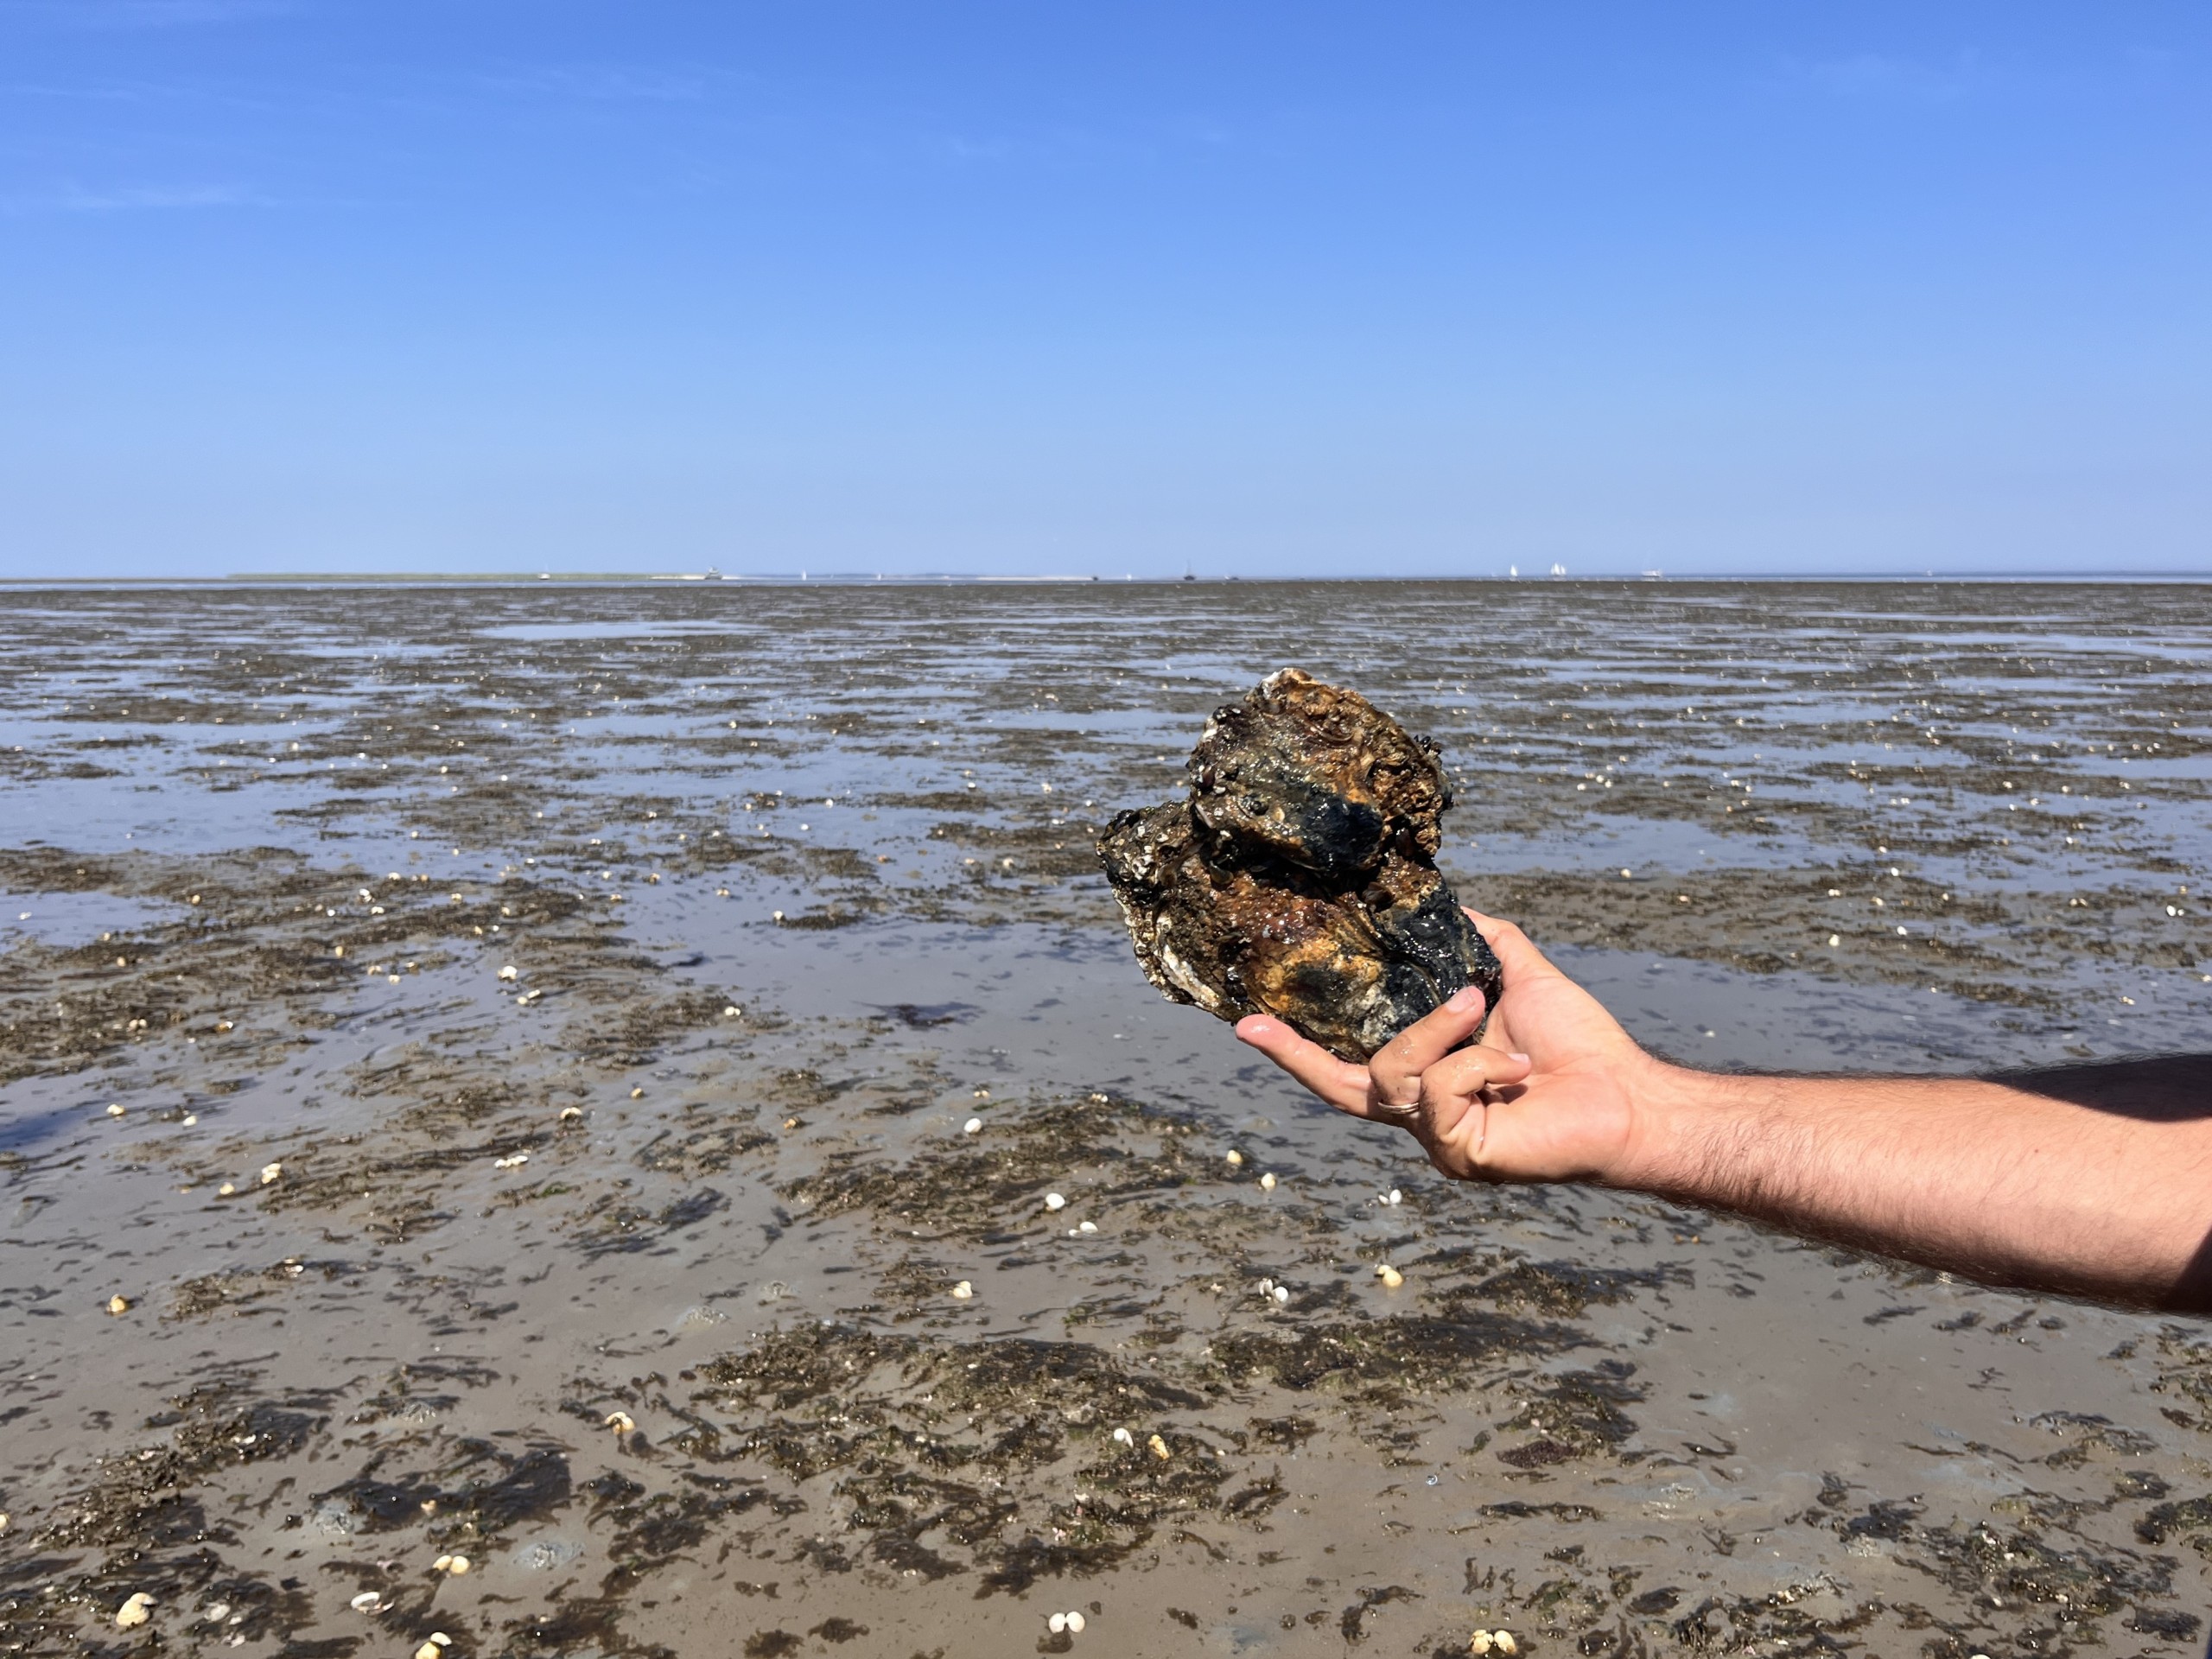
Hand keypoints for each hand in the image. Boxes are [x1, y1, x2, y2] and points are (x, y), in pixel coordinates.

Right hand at [1234, 910, 1660, 1183]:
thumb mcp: (1518, 977)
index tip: (1249, 1023)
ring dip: (1436, 1029)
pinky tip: (1515, 1065)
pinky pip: (1439, 1091)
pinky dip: (1476, 1063)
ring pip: (1392, 1073)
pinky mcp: (1461, 1153)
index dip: (1300, 1049)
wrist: (1628, 1094)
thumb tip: (1450, 903)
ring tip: (1478, 1007)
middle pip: (1342, 1087)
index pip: (1350, 1065)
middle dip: (1295, 1058)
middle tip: (1254, 1027)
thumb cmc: (1580, 1046)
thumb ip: (1481, 942)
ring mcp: (1439, 1139)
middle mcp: (1425, 1116)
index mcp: (1429, 1079)